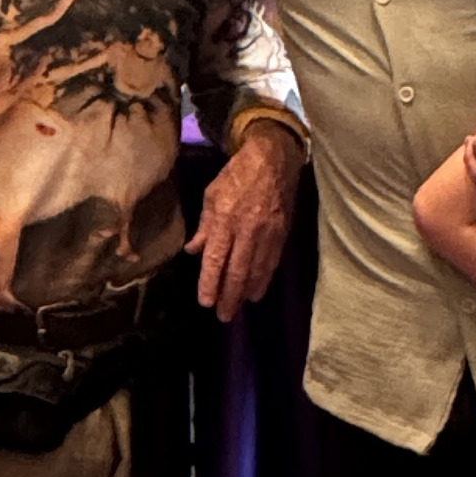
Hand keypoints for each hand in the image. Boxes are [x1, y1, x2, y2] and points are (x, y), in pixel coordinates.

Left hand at [188, 121, 301, 320]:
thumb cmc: (236, 175)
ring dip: (246, 292)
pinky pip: (272, 262)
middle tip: (223, 316)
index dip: (210, 283)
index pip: (216, 259)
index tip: (206, 302)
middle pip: (237, 271)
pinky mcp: (282, 233)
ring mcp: (267, 233)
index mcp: (225, 219)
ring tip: (239, 308)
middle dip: (229, 296)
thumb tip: (193, 251)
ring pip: (257, 270)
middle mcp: (247, 230)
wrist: (273, 160)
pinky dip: (264, 279)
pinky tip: (257, 291)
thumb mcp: (212, 195)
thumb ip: (204, 225)